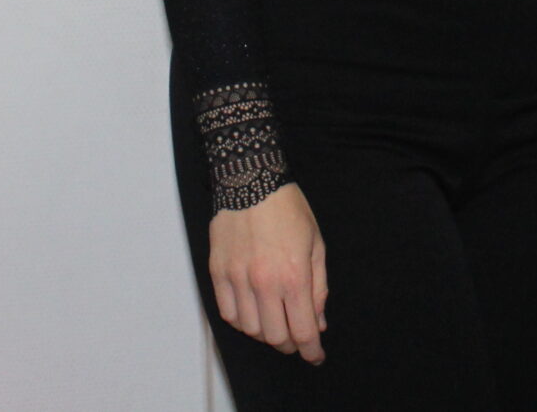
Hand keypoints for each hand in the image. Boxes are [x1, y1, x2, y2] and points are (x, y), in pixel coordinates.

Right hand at [208, 182, 327, 362]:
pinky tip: (252, 313)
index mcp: (294, 275)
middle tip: (296, 337)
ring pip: (249, 329)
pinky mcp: (218, 272)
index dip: (311, 350)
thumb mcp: (316, 244)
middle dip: (290, 344)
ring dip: (265, 334)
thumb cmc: (288, 210)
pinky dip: (241, 321)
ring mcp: (237, 278)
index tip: (315, 356)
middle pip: (275, 336)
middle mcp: (264, 282)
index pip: (302, 330)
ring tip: (275, 322)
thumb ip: (318, 288)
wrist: (251, 179)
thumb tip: (318, 322)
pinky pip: (228, 313)